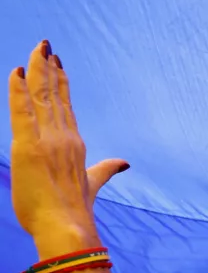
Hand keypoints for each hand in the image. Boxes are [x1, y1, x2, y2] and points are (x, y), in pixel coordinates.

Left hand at [9, 41, 128, 248]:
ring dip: (38, 71)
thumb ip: (106, 170)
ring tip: (37, 50)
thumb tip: (124, 163)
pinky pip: (23, 111)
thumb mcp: (91, 185)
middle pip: (54, 96)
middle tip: (45, 46)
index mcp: (75, 145)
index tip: (58, 64)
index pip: (65, 108)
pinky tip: (17, 73)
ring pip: (41, 97)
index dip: (61, 84)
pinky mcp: (29, 147)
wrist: (68, 226)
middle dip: (49, 69)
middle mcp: (64, 137)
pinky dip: (19, 91)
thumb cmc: (75, 211)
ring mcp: (48, 140)